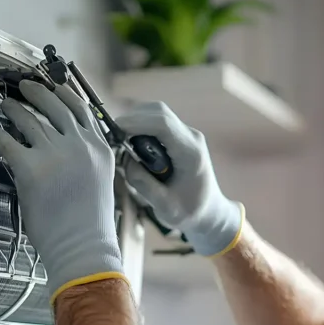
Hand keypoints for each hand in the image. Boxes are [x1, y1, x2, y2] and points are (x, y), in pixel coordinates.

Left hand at [0, 80, 125, 303]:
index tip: (53, 85)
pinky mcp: (31, 169)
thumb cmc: (89, 225)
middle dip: (36, 92)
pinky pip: (6, 140)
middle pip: (54, 106)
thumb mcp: (98, 182)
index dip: (64, 93)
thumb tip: (64, 144)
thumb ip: (86, 159)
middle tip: (23, 87)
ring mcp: (56, 155)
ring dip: (13, 109)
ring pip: (29, 119)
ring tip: (4, 104)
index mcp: (100, 149)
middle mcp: (80, 146)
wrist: (83, 248)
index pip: (81, 109)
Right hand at [116, 102, 244, 256]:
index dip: (135, 123)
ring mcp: (186, 133)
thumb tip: (124, 160)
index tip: (114, 133)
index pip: (163, 124)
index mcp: (191, 153)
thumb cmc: (189, 213)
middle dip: (132, 120)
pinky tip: (132, 143)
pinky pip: (157, 120)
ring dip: (135, 121)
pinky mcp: (179, 135)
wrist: (209, 211)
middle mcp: (191, 137)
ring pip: (156, 112)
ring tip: (121, 142)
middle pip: (158, 111)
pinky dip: (140, 125)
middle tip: (113, 139)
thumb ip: (143, 184)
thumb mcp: (165, 207)